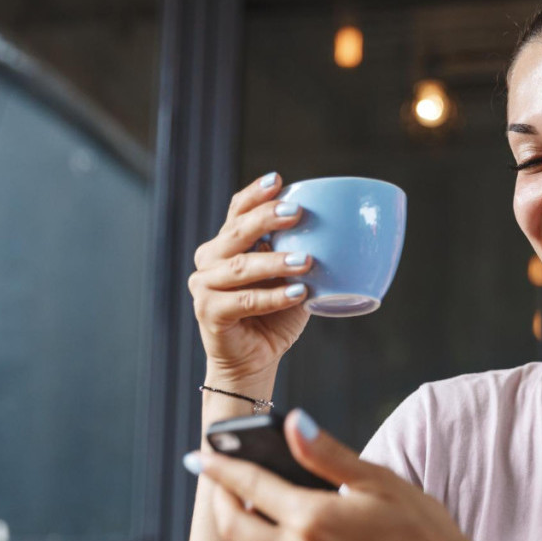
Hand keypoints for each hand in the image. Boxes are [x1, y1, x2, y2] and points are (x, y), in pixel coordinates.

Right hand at [189, 172, 312, 380]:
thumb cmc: (275, 316)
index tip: (278, 181)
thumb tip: (337, 233)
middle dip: (266, 218)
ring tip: (306, 261)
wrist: (254, 360)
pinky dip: (273, 297)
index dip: (256, 195)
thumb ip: (299, 254)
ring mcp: (204, 286)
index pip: (238, 211)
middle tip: (296, 212)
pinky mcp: (209, 312)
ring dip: (275, 261)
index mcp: (226, 244)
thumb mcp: (290, 279)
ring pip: (240, 266)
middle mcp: (210, 259)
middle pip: (236, 232)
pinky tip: (298, 293)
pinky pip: (244, 301)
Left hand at [199, 409, 481, 540]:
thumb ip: (328, 454)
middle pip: (233, 526)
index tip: (200, 455)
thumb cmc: (421, 528)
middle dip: (221, 500)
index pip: (249, 485)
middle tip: (220, 482)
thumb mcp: (378, 481)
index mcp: (313, 518)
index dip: (221, 467)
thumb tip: (292, 422)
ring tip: (251, 512)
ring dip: (240, 534)